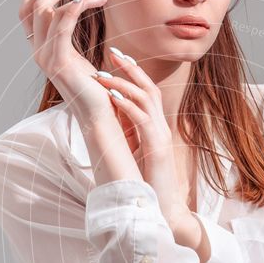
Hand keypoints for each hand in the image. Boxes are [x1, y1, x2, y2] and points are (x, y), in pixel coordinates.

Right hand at [19, 0, 111, 116]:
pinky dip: (73, 9)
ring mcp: (47, 57)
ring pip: (48, 12)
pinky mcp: (60, 62)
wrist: (98, 115)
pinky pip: (62, 26)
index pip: (27, 15)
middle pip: (36, 7)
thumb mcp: (79, 59)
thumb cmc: (94, 89)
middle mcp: (39, 52)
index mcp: (41, 50)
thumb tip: (73, 10)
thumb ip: (69, 37)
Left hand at [92, 51, 191, 230]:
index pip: (146, 92)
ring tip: (101, 73)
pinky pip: (142, 119)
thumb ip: (127, 133)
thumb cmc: (146, 185)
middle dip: (129, 67)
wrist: (162, 212)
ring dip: (122, 83)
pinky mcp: (157, 148)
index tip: (112, 57)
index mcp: (154, 128)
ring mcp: (161, 136)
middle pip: (149, 87)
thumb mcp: (134, 152)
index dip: (131, 73)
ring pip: (146, 98)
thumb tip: (109, 117)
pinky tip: (110, 96)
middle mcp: (161, 127)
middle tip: (110, 50)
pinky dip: (126, 105)